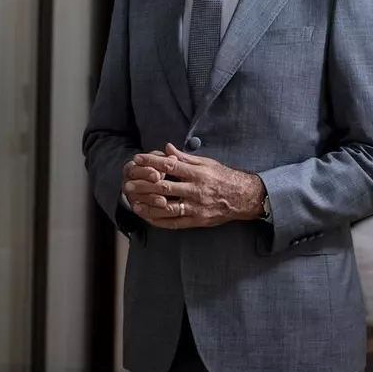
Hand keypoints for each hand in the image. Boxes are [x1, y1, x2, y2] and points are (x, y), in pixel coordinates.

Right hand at [121, 151, 170, 211]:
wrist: (153, 186)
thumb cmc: (157, 170)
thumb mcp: (160, 162)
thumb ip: (165, 159)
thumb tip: (173, 157)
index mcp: (132, 167)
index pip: (136, 168)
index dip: (146, 172)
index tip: (158, 175)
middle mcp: (128, 182)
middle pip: (134, 184)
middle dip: (149, 187)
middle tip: (162, 189)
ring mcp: (130, 195)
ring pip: (137, 198)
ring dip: (151, 200)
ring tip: (164, 201)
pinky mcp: (136, 207)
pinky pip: (140, 210)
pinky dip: (150, 210)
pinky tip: (159, 210)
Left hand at [123, 143, 265, 228]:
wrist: (243, 197)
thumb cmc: (223, 177)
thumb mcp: (206, 163)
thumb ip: (184, 158)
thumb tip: (166, 148)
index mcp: (198, 174)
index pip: (170, 167)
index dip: (151, 162)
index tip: (137, 159)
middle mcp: (196, 191)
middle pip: (165, 188)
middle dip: (144, 187)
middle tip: (129, 185)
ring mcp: (196, 207)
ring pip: (168, 208)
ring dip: (149, 206)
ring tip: (135, 204)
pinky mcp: (197, 221)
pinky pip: (175, 223)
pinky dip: (160, 221)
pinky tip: (148, 218)